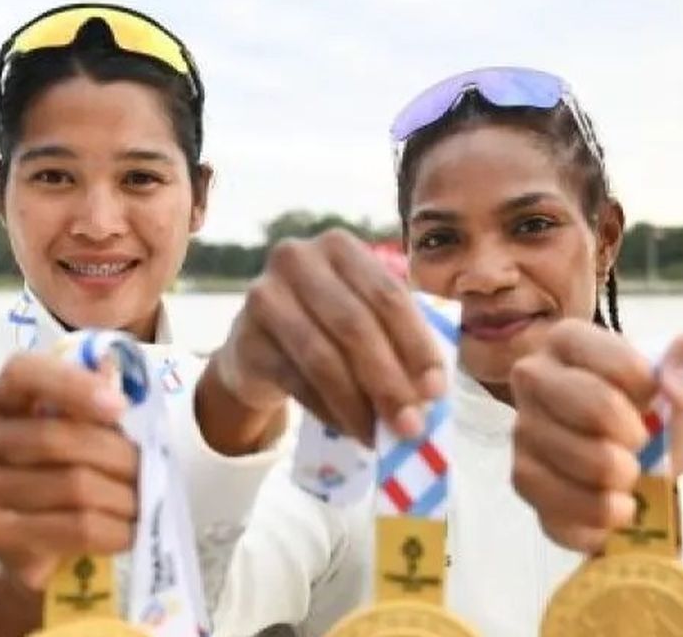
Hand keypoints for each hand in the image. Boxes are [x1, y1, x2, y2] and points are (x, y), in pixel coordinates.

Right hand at [0, 352, 132, 593]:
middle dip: (116, 455)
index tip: (120, 406)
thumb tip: (111, 368)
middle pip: (55, 438)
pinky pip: (72, 529)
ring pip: (72, 487)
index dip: (72, 385)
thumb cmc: (63, 469)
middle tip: (151, 470)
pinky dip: (113, 531)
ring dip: (122, 497)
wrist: (36, 544)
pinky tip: (129, 532)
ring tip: (145, 503)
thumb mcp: (81, 427)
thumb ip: (93, 398)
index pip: (23, 374)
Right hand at [198, 228, 445, 448]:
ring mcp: (265, 296)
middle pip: (355, 326)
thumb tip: (429, 395)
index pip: (388, 296)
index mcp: (339, 245)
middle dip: (389, 381)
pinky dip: (329, 411)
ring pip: (323, 358)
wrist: (256, 344)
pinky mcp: (246, 338)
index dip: (416, 346)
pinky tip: (351, 430)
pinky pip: (296, 381)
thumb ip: (395, 339)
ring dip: (358, 405)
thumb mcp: (362, 313)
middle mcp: (298, 259)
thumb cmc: (325, 324)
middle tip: (411, 425)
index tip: (436, 391)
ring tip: (381, 436)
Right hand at [509, 321, 682, 553]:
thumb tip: (680, 389)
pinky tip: (616, 509)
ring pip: (572, 464)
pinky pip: (554, 509)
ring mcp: (523, 432)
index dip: (650, 390)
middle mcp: (533, 378)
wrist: (642, 452)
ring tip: (632, 478)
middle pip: (593, 408)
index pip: (617, 362)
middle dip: (634, 437)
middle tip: (643, 445)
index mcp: (569, 341)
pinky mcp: (524, 480)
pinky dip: (595, 519)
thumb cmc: (657, 405)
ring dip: (616, 482)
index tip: (657, 401)